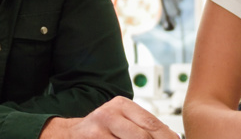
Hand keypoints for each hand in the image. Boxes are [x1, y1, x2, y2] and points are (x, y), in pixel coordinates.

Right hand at [40, 97, 177, 138]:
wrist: (68, 136)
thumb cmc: (101, 131)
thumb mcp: (122, 121)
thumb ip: (144, 127)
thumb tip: (173, 136)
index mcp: (121, 105)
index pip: (152, 124)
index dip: (167, 138)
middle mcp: (109, 113)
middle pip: (143, 136)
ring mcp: (98, 129)